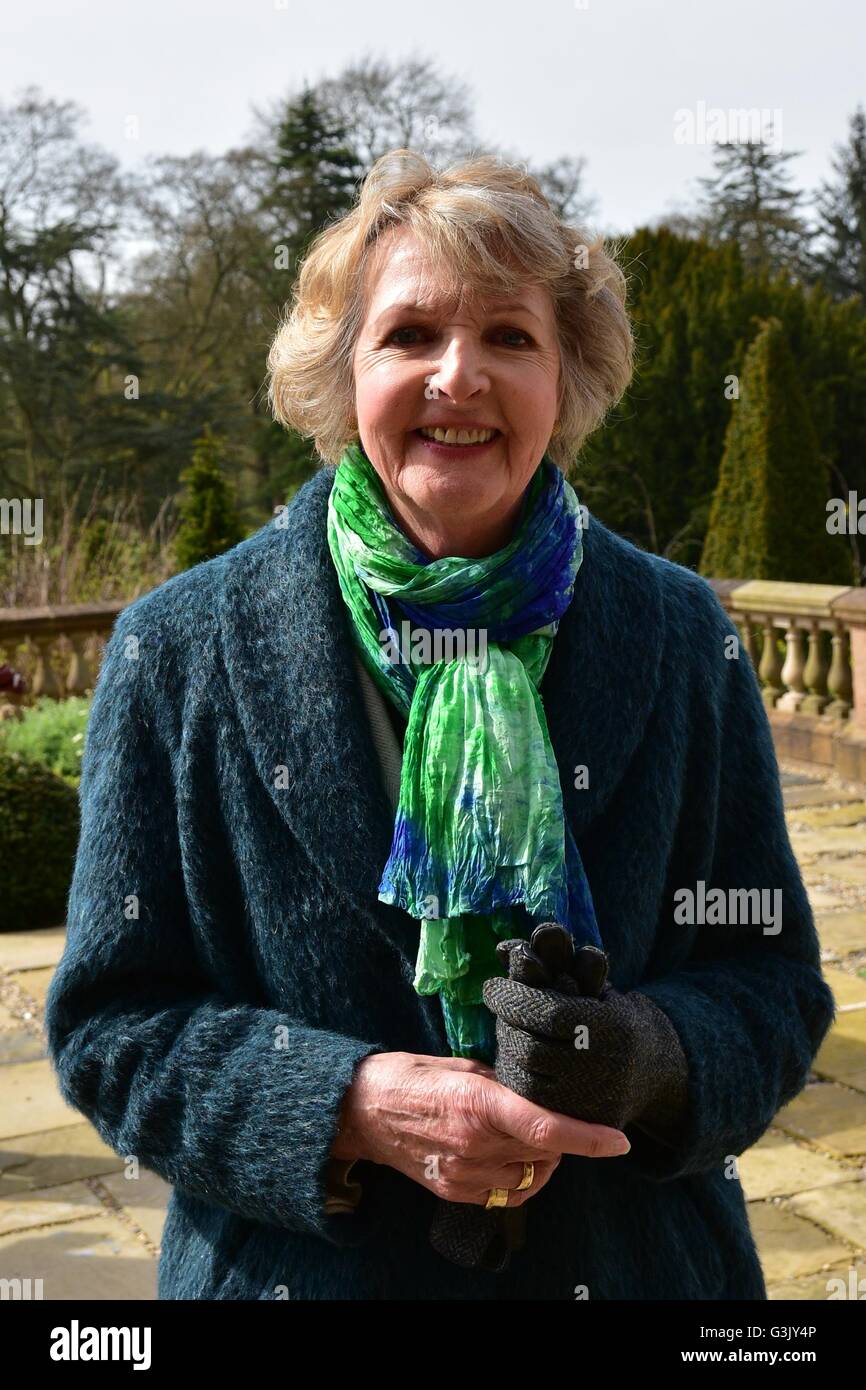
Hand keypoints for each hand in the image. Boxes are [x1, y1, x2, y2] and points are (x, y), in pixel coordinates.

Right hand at [333, 1050, 631, 1207]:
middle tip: (558, 1116)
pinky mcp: (455, 1191)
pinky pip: (508, 1193)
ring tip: (531, 1135)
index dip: (589, 1138)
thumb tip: (541, 1091)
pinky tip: (513, 1157)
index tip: (619, 1141)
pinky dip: (522, 1178)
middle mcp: (475, 1143)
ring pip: (531, 1176)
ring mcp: (464, 1173)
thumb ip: (503, 1083)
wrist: (362, 1110)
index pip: (547, 1128)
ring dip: (543, 1160)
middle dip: (562, 1138)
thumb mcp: (461, 1066)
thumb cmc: (411, 1076)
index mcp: (478, 1103)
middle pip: (545, 1152)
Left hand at [481, 929, 688, 1138]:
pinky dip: (516, 1076)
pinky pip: (534, 1102)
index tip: (492, 986)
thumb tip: (508, 948)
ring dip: (507, 1048)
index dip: (513, 998)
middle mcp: (602, 1065)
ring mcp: (592, 1098)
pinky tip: (512, 1056)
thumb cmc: (615, 1016)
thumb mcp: (595, 985)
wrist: (654, 1069)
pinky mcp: (583, 1121)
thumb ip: (556, 966)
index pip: (546, 1011)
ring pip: (528, 1076)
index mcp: (608, 1027)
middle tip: (495, 1004)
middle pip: (532, 1046)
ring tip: (505, 1027)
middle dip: (505, 1023)